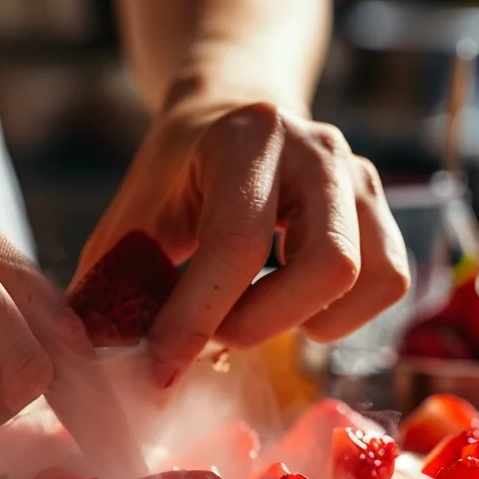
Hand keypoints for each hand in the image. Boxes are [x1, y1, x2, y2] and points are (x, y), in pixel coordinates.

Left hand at [78, 99, 408, 385]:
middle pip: (328, 265)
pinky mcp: (382, 207)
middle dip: (263, 324)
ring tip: (252, 316)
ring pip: (369, 277)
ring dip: (306, 322)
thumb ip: (112, 278)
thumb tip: (90, 358)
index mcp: (247, 139)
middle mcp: (318, 149)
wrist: (232, 112)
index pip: (238, 243)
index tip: (161, 366)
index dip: (198, 317)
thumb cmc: (177, 171)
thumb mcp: (134, 211)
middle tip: (214, 335)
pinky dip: (343, 315)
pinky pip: (388, 281)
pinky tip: (293, 306)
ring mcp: (360, 175)